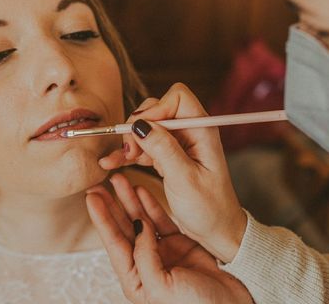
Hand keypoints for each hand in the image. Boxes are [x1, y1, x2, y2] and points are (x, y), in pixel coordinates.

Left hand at [86, 173, 252, 303]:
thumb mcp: (161, 287)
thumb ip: (145, 256)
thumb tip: (137, 226)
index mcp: (136, 281)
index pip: (114, 245)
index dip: (102, 220)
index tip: (91, 198)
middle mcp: (146, 266)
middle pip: (123, 230)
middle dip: (110, 206)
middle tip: (97, 184)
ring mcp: (163, 253)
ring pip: (141, 221)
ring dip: (129, 200)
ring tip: (119, 179)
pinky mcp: (180, 244)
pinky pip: (161, 220)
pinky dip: (151, 204)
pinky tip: (141, 189)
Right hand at [99, 83, 246, 262]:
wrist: (216, 231)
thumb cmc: (209, 208)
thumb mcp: (184, 179)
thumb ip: (163, 148)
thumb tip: (141, 124)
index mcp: (202, 130)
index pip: (177, 97)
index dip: (157, 109)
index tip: (143, 132)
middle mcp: (190, 131)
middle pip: (157, 108)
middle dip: (138, 126)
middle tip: (130, 150)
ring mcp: (177, 143)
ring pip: (146, 127)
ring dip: (129, 141)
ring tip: (118, 160)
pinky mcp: (167, 156)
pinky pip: (142, 145)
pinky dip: (127, 153)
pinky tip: (112, 163)